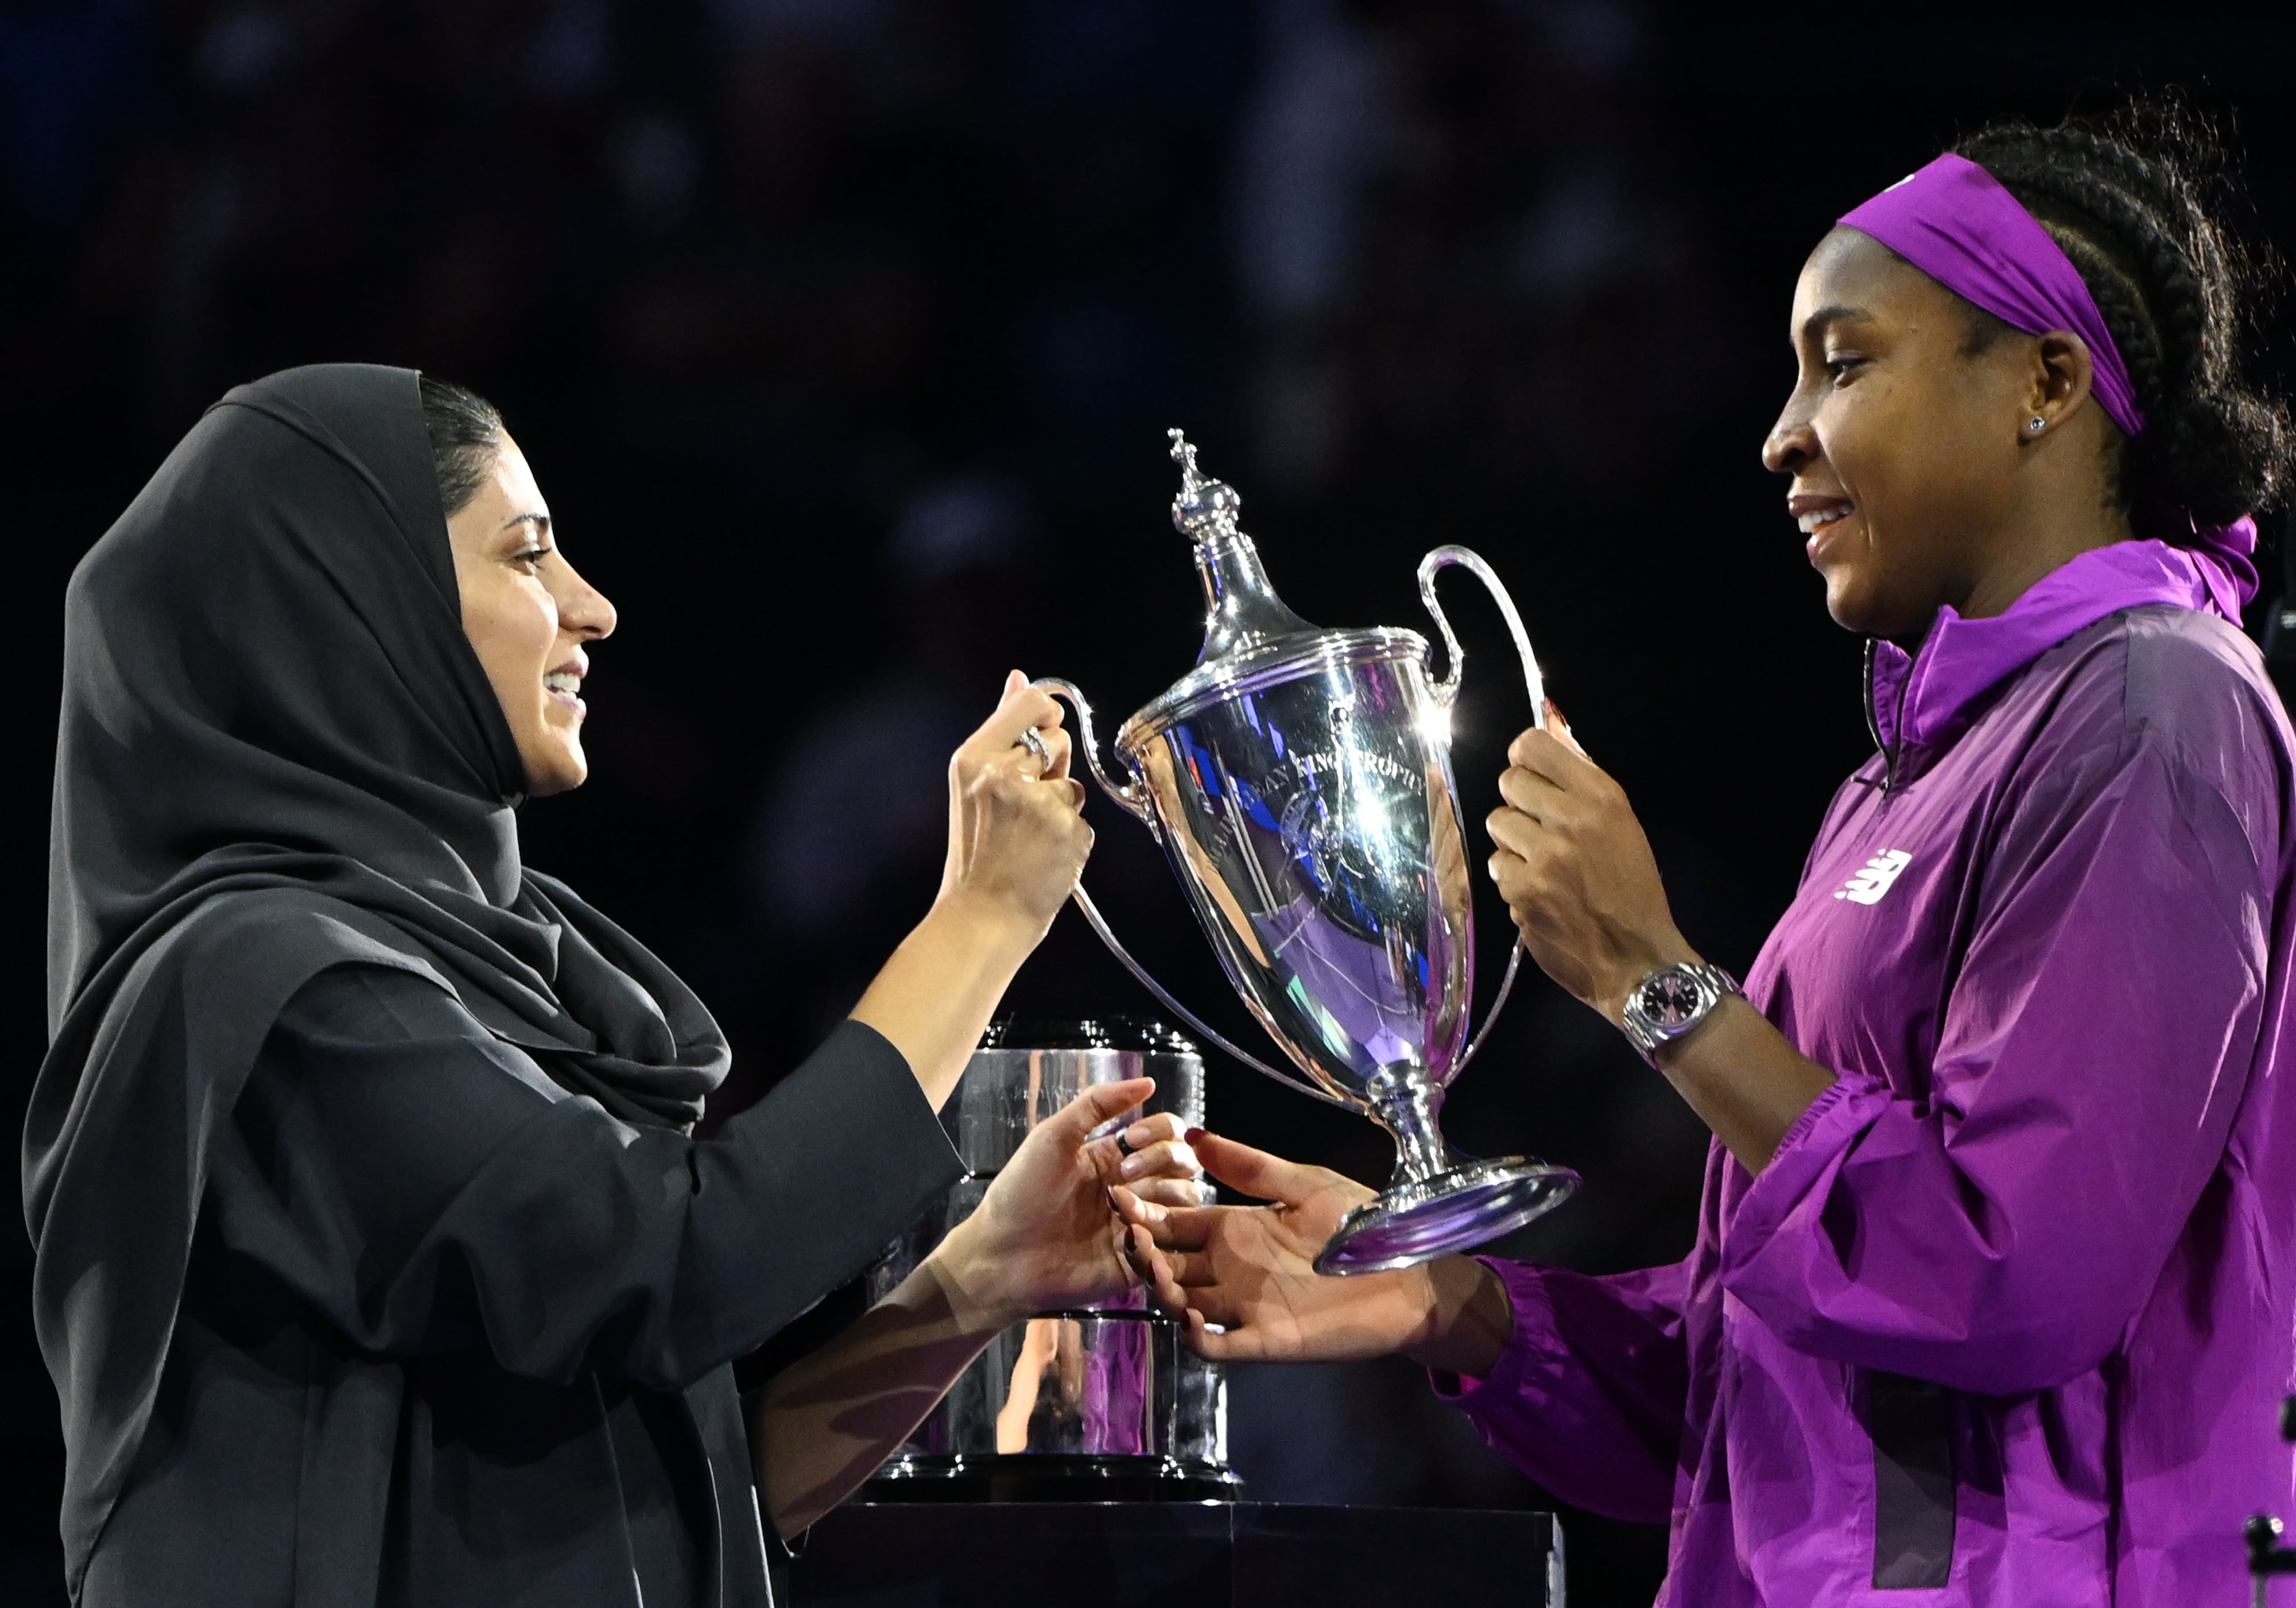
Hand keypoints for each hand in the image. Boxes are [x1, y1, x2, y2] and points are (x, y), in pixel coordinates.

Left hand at [931, 1079, 1202, 1329]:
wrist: (1001, 1256)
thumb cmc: (1020, 1194)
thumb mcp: (1054, 1137)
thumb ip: (1097, 1105)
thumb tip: (1149, 1081)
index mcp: (1115, 1158)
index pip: (1168, 1132)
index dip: (1160, 1130)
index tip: (1130, 1137)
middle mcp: (1133, 1189)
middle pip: (1184, 1164)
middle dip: (1161, 1161)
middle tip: (1122, 1175)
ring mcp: (1138, 1226)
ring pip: (1184, 1203)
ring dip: (1158, 1199)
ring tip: (1120, 1210)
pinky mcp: (1138, 1262)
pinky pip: (1170, 1247)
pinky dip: (1153, 1237)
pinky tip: (1122, 1239)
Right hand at [937, 670, 1093, 943]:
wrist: (981, 916)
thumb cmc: (978, 856)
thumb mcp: (974, 786)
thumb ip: (1002, 728)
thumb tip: (1018, 677)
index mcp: (974, 758)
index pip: (1029, 703)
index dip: (1045, 713)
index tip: (1046, 728)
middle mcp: (1004, 774)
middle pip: (1056, 741)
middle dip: (1052, 768)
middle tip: (1025, 807)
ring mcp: (1038, 802)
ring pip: (1073, 784)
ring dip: (1061, 808)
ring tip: (1030, 839)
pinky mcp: (1067, 829)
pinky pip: (1082, 819)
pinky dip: (1070, 839)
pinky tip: (1044, 857)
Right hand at [1113, 1130, 1509, 1373]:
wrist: (1411, 1278)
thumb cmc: (1363, 1227)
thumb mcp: (1304, 1184)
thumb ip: (1251, 1167)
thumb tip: (1195, 1134)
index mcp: (1234, 1228)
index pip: (1174, 1223)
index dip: (1145, 1215)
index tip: (1119, 1199)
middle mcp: (1229, 1269)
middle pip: (1168, 1264)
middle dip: (1144, 1254)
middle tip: (1131, 1241)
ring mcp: (1242, 1307)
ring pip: (1182, 1304)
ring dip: (1163, 1293)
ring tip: (1159, 1277)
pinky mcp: (1262, 1341)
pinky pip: (1216, 1346)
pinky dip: (1195, 1338)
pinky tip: (1189, 1318)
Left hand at [1486, 705, 1696, 1019]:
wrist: (1638, 960)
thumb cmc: (1634, 890)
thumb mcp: (1621, 825)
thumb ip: (1581, 779)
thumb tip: (1548, 724)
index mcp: (1602, 798)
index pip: (1534, 745)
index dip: (1524, 756)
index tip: (1527, 769)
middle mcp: (1571, 821)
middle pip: (1509, 782)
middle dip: (1519, 802)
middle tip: (1540, 827)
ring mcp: (1542, 859)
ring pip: (1498, 825)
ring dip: (1514, 843)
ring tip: (1544, 865)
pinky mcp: (1521, 893)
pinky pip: (1497, 867)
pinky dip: (1513, 880)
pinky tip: (1540, 895)